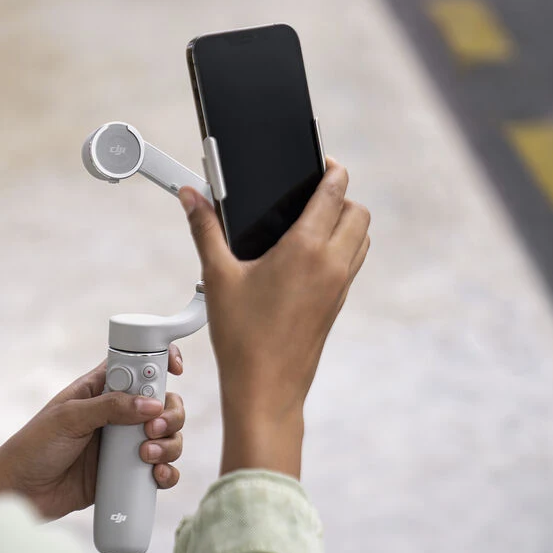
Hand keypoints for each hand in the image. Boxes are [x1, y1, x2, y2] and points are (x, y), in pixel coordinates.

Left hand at [0, 350, 186, 519]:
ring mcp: (124, 445)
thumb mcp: (68, 419)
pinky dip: (168, 472)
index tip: (177, 368)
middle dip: (170, 414)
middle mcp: (118, 414)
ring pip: (167, 437)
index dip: (162, 361)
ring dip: (170, 444)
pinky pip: (160, 470)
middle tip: (154, 428)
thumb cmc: (34, 447)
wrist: (20, 493)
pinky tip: (158, 476)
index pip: (139, 366)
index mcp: (102, 389)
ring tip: (147, 456)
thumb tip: (151, 405)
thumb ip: (109, 408)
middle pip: (163, 403)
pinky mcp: (127, 474)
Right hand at [179, 159, 369, 477]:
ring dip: (346, 222)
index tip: (320, 162)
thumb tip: (190, 196)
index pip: (336, 191)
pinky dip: (341, 248)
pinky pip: (352, 263)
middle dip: (341, 195)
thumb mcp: (217, 276)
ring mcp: (340, 286)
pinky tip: (307, 257)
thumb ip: (204, 229)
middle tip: (313, 192)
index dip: (331, 169)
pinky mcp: (337, 305)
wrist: (266, 390)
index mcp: (307, 249)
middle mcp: (332, 264)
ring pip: (362, 238)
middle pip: (359, 211)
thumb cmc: (242, 338)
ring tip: (311, 221)